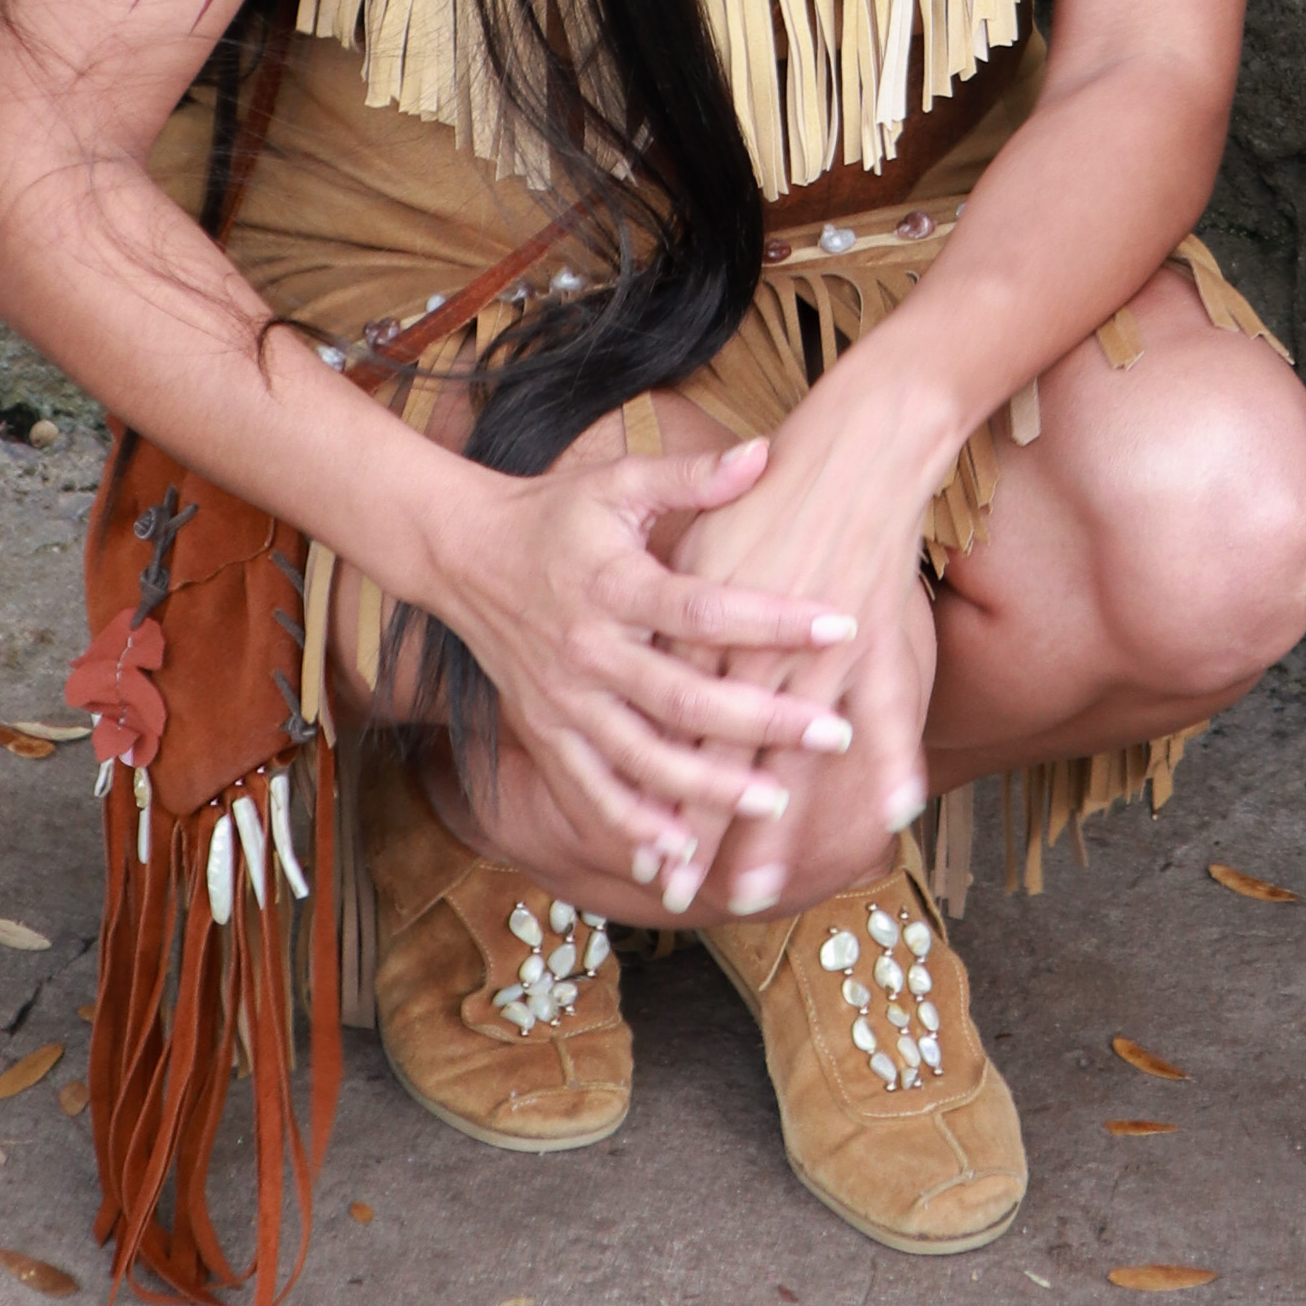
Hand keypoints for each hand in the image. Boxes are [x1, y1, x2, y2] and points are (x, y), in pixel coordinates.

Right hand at [431, 436, 862, 885]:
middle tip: (833, 735)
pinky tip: (680, 854)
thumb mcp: (618, 482)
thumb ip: (692, 476)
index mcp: (612, 584)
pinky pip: (588, 792)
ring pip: (640, 759)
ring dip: (706, 788)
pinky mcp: (544, 733)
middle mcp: (587, 651)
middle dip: (761, 722)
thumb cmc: (555, 514)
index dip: (773, 620)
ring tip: (774, 802)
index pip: (703, 610)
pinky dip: (632, 827)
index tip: (842, 623)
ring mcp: (562, 701)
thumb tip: (765, 451)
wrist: (462, 552)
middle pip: (681, 698)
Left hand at [658, 369, 947, 911]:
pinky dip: (891, 759)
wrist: (851, 445)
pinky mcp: (868, 633)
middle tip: (682, 899)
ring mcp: (812, 648)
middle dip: (698, 833)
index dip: (653, 793)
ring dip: (775, 824)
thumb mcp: (701, 539)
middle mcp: (747, 648)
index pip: (666, 728)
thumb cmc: (775, 492)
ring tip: (763, 887)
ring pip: (786, 753)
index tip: (642, 854)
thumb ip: (676, 611)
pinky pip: (883, 708)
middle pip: (714, 757)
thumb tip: (648, 666)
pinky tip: (896, 812)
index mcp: (698, 626)